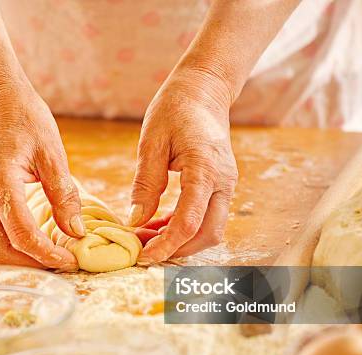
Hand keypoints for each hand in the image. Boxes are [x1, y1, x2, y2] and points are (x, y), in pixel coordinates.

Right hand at [0, 82, 84, 269]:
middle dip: (31, 264)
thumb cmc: (24, 118)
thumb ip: (63, 195)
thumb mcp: (52, 153)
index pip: (22, 235)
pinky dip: (7, 244)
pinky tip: (30, 241)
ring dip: (17, 258)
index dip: (47, 255)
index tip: (71, 261)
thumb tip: (76, 231)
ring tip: (48, 255)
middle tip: (61, 262)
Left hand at [129, 68, 237, 262]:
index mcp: (205, 170)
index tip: (142, 256)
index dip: (165, 245)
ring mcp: (226, 184)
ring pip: (210, 229)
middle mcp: (223, 182)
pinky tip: (159, 223)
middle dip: (177, 249)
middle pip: (207, 234)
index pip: (188, 223)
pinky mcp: (221, 185)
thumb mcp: (151, 143)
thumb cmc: (175, 109)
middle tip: (143, 249)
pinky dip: (185, 227)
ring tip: (146, 236)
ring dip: (181, 240)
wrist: (203, 91)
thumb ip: (146, 184)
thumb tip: (135, 221)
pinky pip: (207, 216)